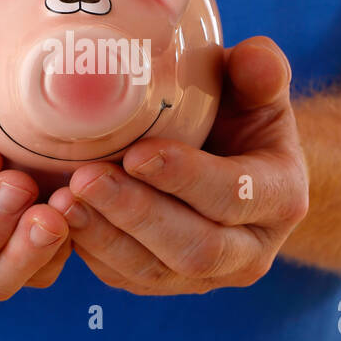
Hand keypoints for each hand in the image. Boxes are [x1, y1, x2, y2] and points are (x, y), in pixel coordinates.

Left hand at [48, 37, 307, 294]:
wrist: (230, 160)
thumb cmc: (240, 114)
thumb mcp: (258, 89)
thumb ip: (260, 71)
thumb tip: (255, 58)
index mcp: (281, 198)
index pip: (235, 195)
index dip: (186, 177)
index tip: (136, 152)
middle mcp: (250, 251)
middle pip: (195, 248)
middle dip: (136, 214)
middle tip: (86, 178)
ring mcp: (206, 277)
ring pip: (154, 271)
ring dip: (104, 236)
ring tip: (62, 199)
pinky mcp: (163, 282)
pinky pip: (124, 277)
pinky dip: (89, 249)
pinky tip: (59, 216)